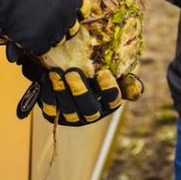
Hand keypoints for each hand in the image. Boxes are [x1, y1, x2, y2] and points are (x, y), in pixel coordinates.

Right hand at [0, 0, 82, 54]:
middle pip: (69, 28)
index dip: (69, 14)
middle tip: (41, 21)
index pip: (81, 12)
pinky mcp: (40, 42)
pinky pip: (42, 49)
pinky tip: (24, 34)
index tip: (60, 15)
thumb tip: (64, 4)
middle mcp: (66, 14)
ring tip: (30, 26)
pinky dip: (33, 45)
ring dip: (45, 36)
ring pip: (56, 40)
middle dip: (56, 26)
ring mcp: (54, 30)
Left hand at [14, 56, 137, 126]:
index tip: (104, 73)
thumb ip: (123, 77)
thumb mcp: (108, 68)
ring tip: (56, 73)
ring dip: (62, 92)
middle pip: (89, 110)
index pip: (113, 101)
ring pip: (68, 110)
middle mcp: (92, 113)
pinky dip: (47, 93)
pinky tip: (45, 77)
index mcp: (109, 102)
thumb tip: (135, 88)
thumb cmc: (90, 65)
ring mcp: (72, 115)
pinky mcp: (54, 113)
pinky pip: (51, 107)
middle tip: (72, 72)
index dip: (110, 91)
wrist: (63, 64)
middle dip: (81, 92)